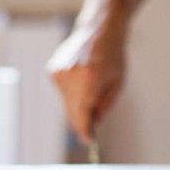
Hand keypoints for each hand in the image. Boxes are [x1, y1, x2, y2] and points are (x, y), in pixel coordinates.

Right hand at [46, 21, 125, 144]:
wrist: (99, 29)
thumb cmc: (113, 55)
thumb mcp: (117, 84)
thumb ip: (104, 106)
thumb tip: (93, 124)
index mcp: (89, 80)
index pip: (82, 116)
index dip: (86, 132)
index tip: (89, 141)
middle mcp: (70, 78)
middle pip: (73, 113)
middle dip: (83, 119)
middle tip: (94, 119)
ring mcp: (58, 74)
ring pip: (67, 104)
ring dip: (78, 104)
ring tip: (91, 83)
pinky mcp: (53, 70)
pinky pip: (63, 93)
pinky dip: (72, 92)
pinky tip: (81, 76)